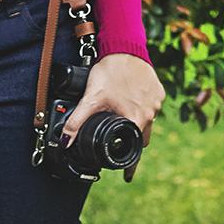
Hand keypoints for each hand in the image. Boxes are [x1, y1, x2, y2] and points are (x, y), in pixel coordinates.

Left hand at [62, 52, 164, 181]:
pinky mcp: (158, 91)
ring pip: (147, 119)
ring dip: (136, 119)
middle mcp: (150, 114)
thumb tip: (65, 141)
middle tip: (118, 136)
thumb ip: (76, 122)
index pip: (135, 151)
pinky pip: (152, 104)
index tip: (126, 175)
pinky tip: (131, 98)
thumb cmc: (110, 73)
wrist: (125, 48)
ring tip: (122, 112)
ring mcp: (156, 102)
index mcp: (135, 121)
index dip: (130, 165)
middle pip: (142, 137)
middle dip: (131, 139)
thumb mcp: (90, 99)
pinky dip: (142, 104)